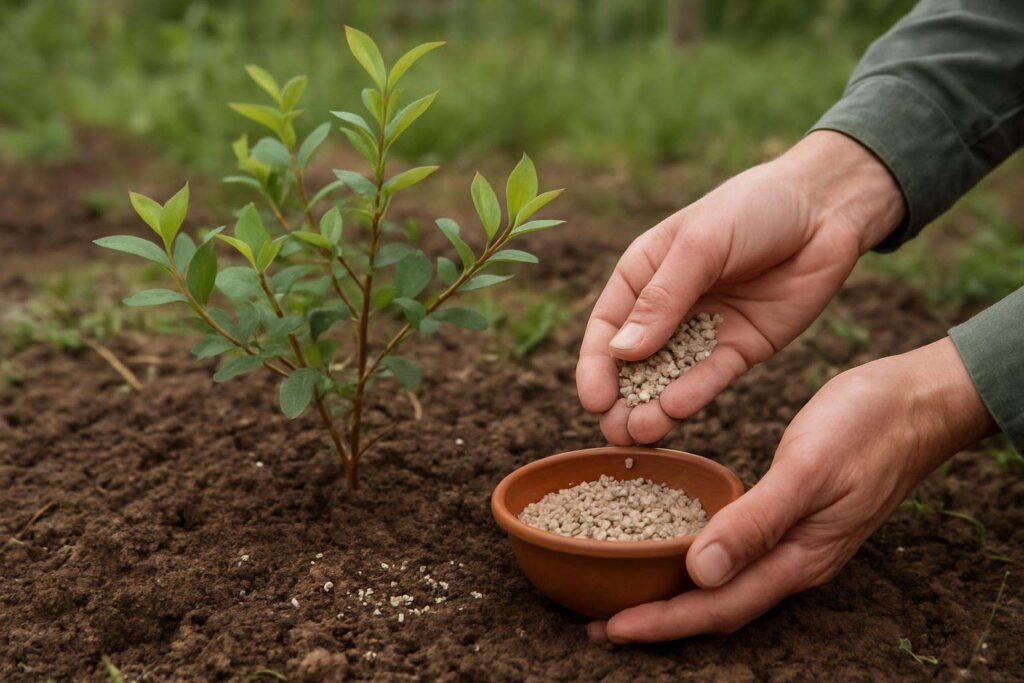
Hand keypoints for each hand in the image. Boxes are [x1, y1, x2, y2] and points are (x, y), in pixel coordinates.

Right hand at [577, 131, 904, 444]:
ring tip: (640, 434)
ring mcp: (704, 330)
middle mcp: (668, 307)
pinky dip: (695, 393)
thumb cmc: (753, 207)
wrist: (827, 207)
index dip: (596, 365)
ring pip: (671, 377)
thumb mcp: (701, 244)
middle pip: (635, 361)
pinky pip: (712, 376)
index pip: (608, 326)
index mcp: (644, 274)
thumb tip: (621, 352)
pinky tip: (678, 409)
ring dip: (653, 406)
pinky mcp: (741, 347)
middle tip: (613, 432)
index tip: (593, 400)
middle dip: (622, 397)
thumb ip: (663, 299)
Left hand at [587, 337, 994, 641]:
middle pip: (717, 606)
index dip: (664, 623)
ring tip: (625, 591)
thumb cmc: (867, 429)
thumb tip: (701, 574)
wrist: (917, 403)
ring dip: (675, 594)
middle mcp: (792, 559)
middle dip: (660, 620)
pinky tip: (671, 544)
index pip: (720, 608)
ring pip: (724, 583)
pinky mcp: (789, 515)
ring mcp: (793, 540)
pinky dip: (696, 557)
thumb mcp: (808, 470)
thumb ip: (757, 523)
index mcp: (798, 558)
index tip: (612, 629)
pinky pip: (735, 549)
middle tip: (600, 623)